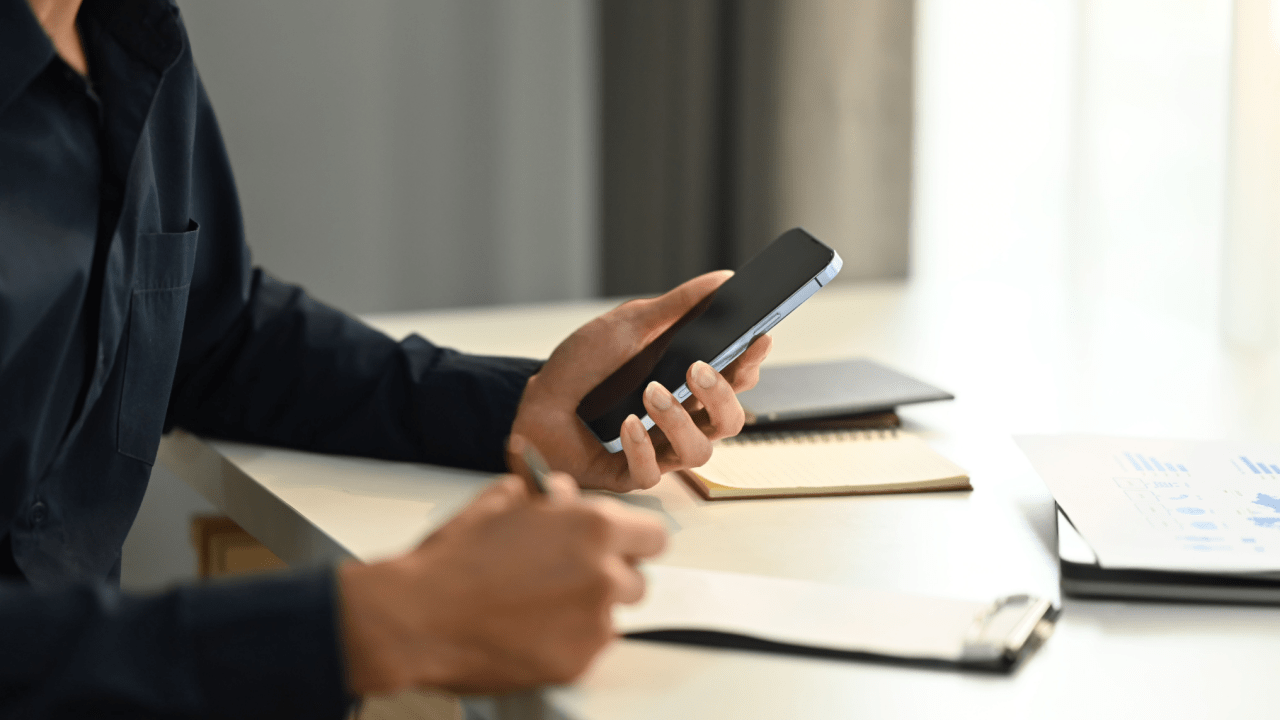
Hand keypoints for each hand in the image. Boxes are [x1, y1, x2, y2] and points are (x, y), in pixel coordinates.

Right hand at [338, 471, 666, 693]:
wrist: (417, 616)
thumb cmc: (454, 558)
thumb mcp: (502, 501)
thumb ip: (548, 496)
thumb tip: (567, 495)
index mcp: (594, 527)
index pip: (653, 537)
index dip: (633, 541)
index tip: (619, 548)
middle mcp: (603, 575)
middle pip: (636, 581)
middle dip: (608, 578)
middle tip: (566, 578)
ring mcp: (592, 624)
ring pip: (611, 618)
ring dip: (587, 611)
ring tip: (538, 606)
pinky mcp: (576, 663)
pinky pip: (587, 649)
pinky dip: (566, 642)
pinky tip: (528, 630)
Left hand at [510, 271, 771, 491]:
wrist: (534, 399)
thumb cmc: (584, 366)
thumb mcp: (629, 326)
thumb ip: (678, 307)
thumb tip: (724, 278)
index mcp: (689, 385)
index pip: (737, 379)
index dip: (752, 361)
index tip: (757, 338)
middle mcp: (682, 421)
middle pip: (730, 421)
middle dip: (722, 395)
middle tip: (697, 368)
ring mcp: (659, 451)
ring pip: (698, 453)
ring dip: (679, 421)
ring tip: (651, 392)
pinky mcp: (629, 474)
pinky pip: (651, 473)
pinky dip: (641, 446)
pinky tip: (625, 424)